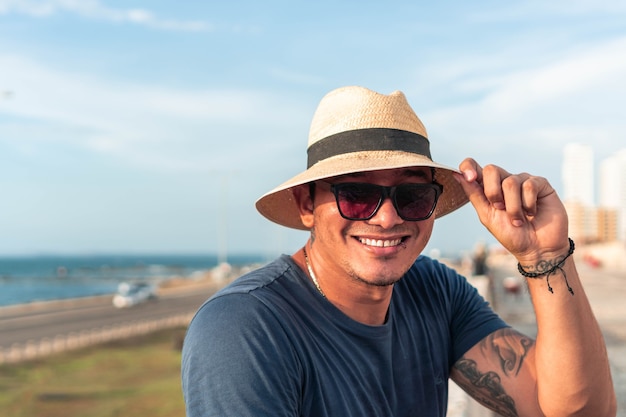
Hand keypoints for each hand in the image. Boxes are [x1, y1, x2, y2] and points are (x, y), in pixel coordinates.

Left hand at [454, 158, 569, 263]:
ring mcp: (523, 181)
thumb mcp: (487, 216)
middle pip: (491, 169)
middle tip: (500, 209)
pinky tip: (532, 213)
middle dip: (493, 193)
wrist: (537, 249)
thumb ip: (474, 195)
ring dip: (513, 207)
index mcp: (488, 188)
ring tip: (519, 220)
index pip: (473, 167)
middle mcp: (504, 181)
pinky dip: (528, 204)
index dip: (468, 167)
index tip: (469, 178)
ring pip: (510, 182)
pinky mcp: (540, 184)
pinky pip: (529, 185)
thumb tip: (457, 175)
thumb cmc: (512, 235)